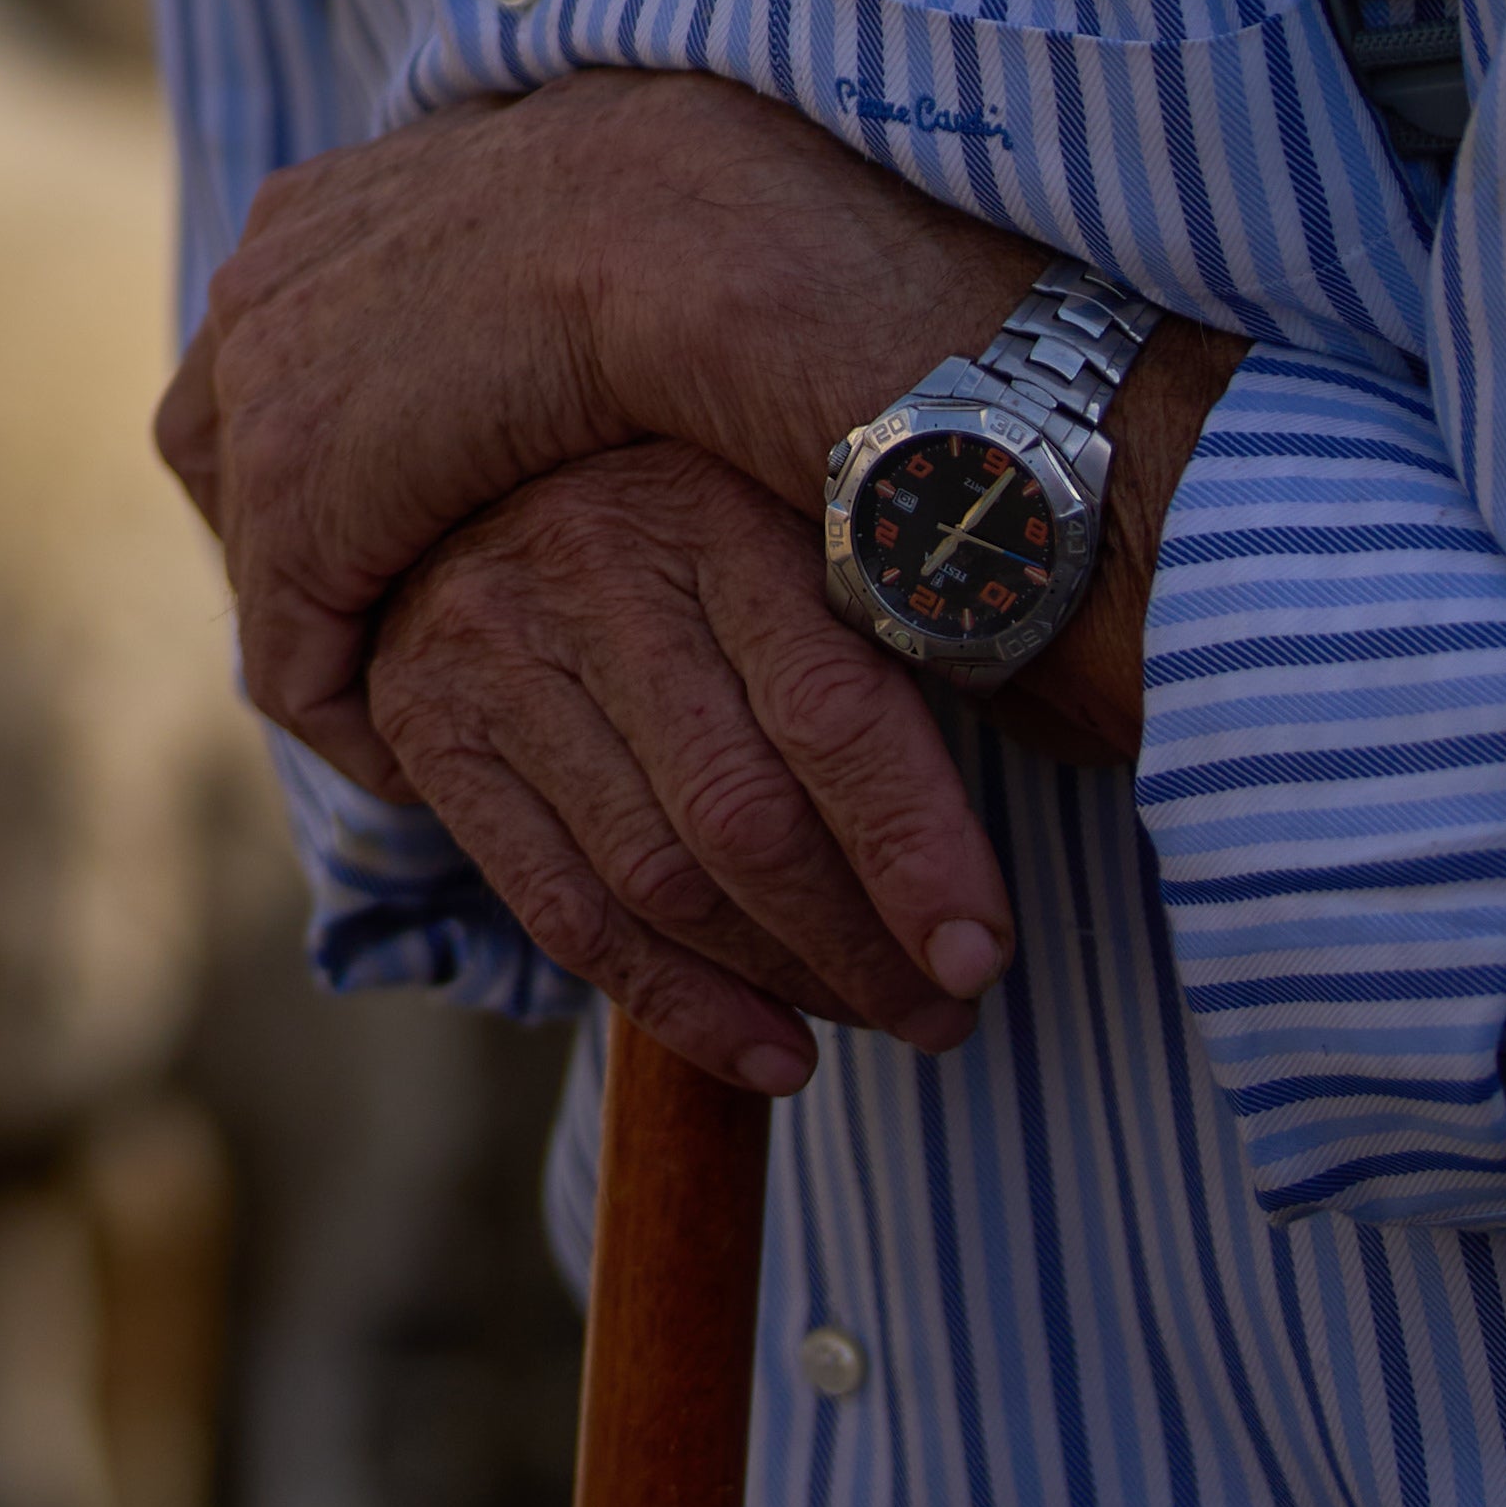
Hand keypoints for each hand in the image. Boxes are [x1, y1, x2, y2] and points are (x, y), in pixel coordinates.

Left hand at [158, 67, 1021, 781]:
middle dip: (305, 536)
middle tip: (409, 618)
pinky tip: (440, 770)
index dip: (339, 451)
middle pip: (227, 446)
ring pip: (260, 559)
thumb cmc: (689, 217)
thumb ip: (526, 277)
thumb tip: (560, 324)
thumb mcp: (578, 229)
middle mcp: (264, 286)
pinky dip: (360, 728)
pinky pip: (294, 667)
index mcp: (322, 210)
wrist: (673, 223)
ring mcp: (260, 398)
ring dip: (335, 629)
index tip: (423, 520)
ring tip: (434, 699)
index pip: (274, 349)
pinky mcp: (296, 515)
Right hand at [363, 442, 1014, 1094]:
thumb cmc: (702, 499)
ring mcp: (493, 650)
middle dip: (863, 945)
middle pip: (743, 815)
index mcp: (712, 504)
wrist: (475, 450)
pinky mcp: (429, 726)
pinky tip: (773, 1055)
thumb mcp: (801, 501)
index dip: (916, 850)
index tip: (985, 955)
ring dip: (788, 986)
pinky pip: (563, 910)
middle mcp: (588, 566)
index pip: (830, 711)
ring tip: (884, 1026)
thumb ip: (894, 606)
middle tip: (951, 1013)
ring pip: (658, 877)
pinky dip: (677, 1006)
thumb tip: (1076, 727)